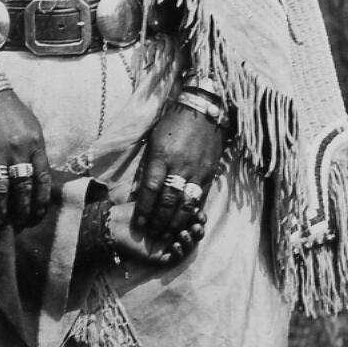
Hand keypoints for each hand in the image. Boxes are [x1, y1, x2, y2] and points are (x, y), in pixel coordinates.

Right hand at [0, 85, 51, 228]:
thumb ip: (35, 152)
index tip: (36, 216)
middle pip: (23, 190)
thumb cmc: (9, 111)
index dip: (40, 203)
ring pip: (2, 190)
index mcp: (35, 144)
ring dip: (3, 210)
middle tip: (20, 224)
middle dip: (23, 211)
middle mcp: (17, 151)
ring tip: (3, 223)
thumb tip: (37, 180)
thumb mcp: (32, 127)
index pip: (42, 181)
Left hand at [107, 199, 203, 267]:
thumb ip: (174, 201)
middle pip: (194, 235)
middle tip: (197, 224)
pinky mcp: (160, 258)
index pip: (193, 220)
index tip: (199, 212)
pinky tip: (174, 243)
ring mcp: (168, 246)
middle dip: (198, 229)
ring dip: (190, 241)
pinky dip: (178, 252)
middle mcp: (174, 233)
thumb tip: (192, 199)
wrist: (115, 223)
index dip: (199, 217)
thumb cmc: (134, 211)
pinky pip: (174, 258)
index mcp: (175, 220)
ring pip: (187, 247)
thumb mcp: (156, 201)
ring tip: (184, 232)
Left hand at [132, 103, 223, 244]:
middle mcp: (180, 166)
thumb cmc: (172, 124)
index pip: (151, 189)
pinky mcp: (209, 174)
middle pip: (168, 201)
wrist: (202, 111)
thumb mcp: (153, 142)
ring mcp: (197, 171)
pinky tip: (186, 223)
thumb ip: (147, 167)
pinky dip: (192, 214)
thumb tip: (137, 192)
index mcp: (162, 156)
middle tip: (152, 235)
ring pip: (186, 205)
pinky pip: (201, 199)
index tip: (138, 223)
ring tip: (168, 235)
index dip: (144, 209)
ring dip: (176, 223)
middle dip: (159, 221)